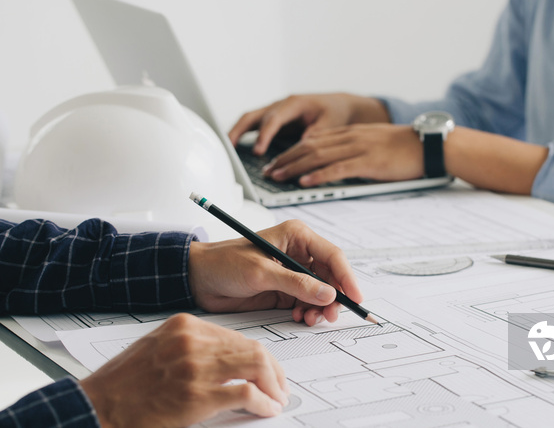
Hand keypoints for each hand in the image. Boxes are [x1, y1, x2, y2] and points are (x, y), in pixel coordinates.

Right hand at [80, 313, 288, 426]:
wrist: (96, 406)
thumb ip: (192, 346)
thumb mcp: (158, 348)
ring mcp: (196, 367)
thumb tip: (227, 360)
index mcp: (184, 326)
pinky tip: (266, 409)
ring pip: (256, 366)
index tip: (268, 369)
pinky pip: (246, 393)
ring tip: (277, 398)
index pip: (237, 336)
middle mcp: (193, 341)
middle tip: (279, 386)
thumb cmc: (123, 384)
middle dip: (273, 370)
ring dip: (273, 385)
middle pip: (252, 348)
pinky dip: (263, 402)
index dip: (259, 355)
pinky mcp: (198, 395)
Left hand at [187, 220, 362, 325]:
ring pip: (321, 292)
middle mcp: (298, 253)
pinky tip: (300, 316)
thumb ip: (296, 283)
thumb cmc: (224, 263)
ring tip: (310, 318)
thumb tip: (328, 293)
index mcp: (296, 236)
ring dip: (320, 307)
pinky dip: (308, 312)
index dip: (347, 277)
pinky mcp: (285, 290)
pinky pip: (307, 302)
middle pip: (331, 276)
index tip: (355, 297)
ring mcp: (293, 273)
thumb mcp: (261, 272)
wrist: (198, 279)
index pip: (332, 255)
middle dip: (334, 296)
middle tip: (331, 315)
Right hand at [228, 93, 389, 154]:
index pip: (273, 119)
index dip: (264, 135)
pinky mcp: (274, 120)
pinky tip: (235, 147)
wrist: (338, 106)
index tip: (258, 151)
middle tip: (230, 147)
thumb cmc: (334, 113)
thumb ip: (317, 133)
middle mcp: (280, 105)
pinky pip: (254, 125)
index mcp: (294, 103)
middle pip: (254, 116)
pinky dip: (243, 134)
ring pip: (250, 119)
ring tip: (226, 148)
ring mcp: (275, 111)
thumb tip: (303, 144)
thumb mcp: (330, 123)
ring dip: (236, 132)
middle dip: (240, 131)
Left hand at [262, 124, 423, 186]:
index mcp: (350, 133)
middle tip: (268, 171)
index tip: (277, 161)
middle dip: (285, 159)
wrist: (427, 144)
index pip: (313, 139)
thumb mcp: (374, 143)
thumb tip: (338, 164)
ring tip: (278, 177)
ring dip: (294, 167)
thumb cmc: (405, 148)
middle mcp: (349, 137)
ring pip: (317, 156)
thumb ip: (354, 150)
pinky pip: (337, 168)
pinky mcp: (367, 162)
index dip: (291, 151)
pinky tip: (305, 182)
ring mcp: (357, 148)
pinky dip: (318, 175)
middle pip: (309, 146)